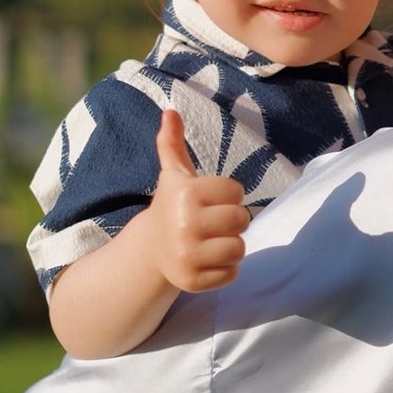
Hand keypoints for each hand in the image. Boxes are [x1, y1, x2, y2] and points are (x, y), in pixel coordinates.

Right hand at [149, 109, 249, 292]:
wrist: (150, 249)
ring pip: (239, 248)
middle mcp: (185, 224)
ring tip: (211, 241)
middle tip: (212, 222)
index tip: (209, 199)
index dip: (228, 195)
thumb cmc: (172, 206)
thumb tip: (170, 111)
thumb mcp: (174, 175)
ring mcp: (188, 255)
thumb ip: (173, 143)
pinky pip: (232, 274)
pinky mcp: (193, 281)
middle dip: (232, 221)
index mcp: (186, 194)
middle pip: (242, 220)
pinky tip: (207, 260)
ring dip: (231, 245)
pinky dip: (225, 270)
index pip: (237, 190)